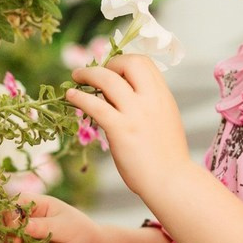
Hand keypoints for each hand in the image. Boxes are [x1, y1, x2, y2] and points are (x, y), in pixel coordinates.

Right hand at [10, 194, 102, 242]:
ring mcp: (24, 240)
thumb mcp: (64, 226)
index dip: (8, 213)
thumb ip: (41, 226)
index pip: (13, 204)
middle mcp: (26, 222)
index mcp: (36, 206)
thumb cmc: (81, 234)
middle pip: (4, 223)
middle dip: (6, 231)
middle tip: (17, 240)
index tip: (12, 223)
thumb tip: (18, 225)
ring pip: (5, 242)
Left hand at [66, 54, 189, 203]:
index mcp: (163, 96)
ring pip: (107, 79)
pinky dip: (79, 97)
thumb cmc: (167, 157)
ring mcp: (135, 113)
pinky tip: (71, 96)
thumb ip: (150, 104)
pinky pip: (95, 105)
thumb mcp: (165, 120)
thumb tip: (127, 94)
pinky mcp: (120, 129)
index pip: (144, 62)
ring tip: (76, 76)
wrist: (172, 181)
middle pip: (129, 62)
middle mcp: (151, 99)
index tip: (112, 69)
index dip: (124, 61)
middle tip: (96, 73)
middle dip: (109, 62)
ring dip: (88, 73)